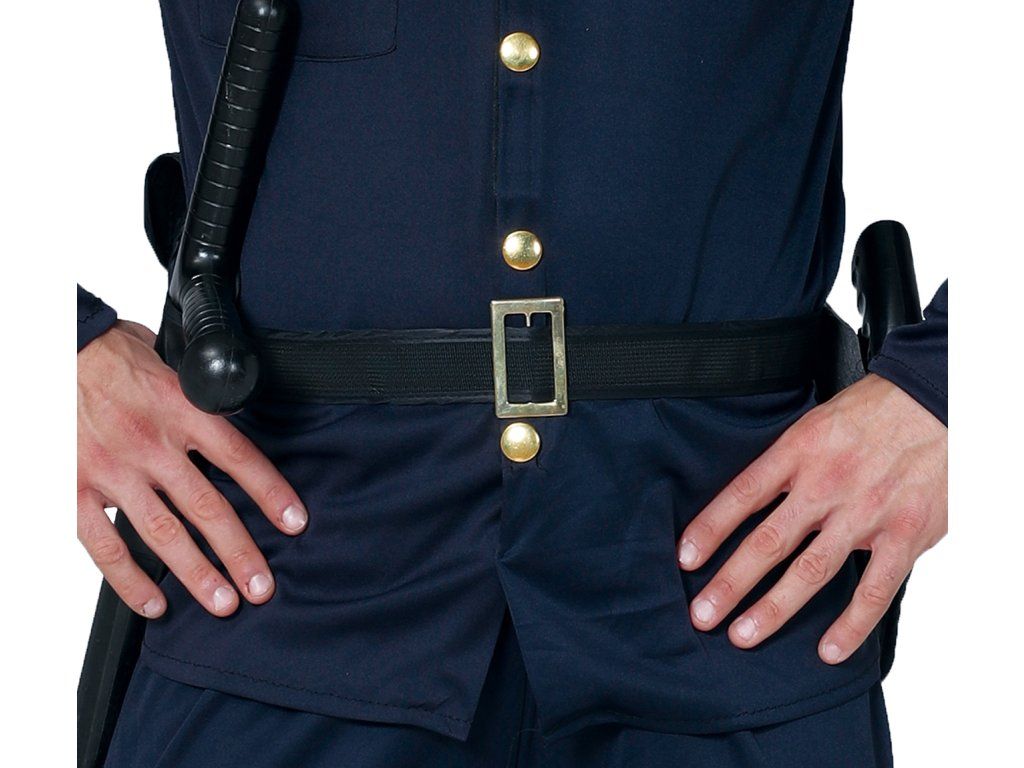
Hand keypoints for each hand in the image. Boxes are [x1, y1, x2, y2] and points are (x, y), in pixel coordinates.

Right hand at [78, 320, 307, 618]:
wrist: (62, 350)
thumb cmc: (121, 358)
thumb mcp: (176, 369)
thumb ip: (205, 405)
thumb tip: (242, 427)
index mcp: (182, 411)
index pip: (238, 458)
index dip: (271, 493)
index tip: (294, 524)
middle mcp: (151, 443)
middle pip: (206, 507)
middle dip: (239, 552)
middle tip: (262, 587)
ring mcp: (113, 470)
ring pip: (162, 533)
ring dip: (196, 574)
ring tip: (223, 603)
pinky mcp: (76, 488)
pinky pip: (103, 544)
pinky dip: (128, 579)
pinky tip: (154, 604)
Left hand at [676, 374, 946, 663]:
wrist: (935, 401)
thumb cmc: (870, 413)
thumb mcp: (813, 424)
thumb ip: (783, 465)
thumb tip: (744, 503)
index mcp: (799, 453)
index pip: (742, 495)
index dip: (710, 529)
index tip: (685, 559)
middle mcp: (826, 485)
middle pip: (768, 541)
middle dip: (730, 583)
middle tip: (701, 614)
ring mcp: (865, 513)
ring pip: (811, 570)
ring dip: (774, 609)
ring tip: (742, 635)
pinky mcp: (904, 535)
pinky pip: (875, 588)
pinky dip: (852, 624)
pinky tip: (829, 650)